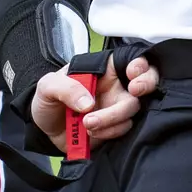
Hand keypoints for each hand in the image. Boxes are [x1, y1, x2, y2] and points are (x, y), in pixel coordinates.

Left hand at [31, 55, 160, 154]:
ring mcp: (116, 107)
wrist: (45, 131)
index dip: (139, 63)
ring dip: (112, 118)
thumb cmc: (48, 101)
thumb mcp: (47, 87)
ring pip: (132, 109)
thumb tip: (88, 103)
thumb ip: (65, 88)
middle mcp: (114, 86)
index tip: (132, 73)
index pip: (128, 59)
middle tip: (134, 91)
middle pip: (144, 80)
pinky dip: (109, 131)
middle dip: (146, 83)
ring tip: (87, 123)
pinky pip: (124, 128)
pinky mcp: (115, 127)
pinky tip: (91, 133)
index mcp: (101, 69)